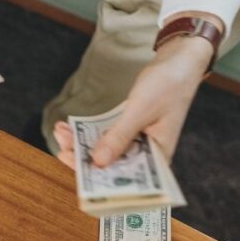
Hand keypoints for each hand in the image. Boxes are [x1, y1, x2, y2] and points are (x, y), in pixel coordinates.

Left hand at [54, 14, 220, 168]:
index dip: (97, 177)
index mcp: (159, 159)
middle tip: (62, 147)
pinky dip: (88, 132)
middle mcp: (147, 156)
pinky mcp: (129, 131)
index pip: (125, 177)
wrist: (178, 62)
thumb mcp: (141, 111)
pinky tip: (68, 126)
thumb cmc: (168, 86)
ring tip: (61, 132)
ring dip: (81, 144)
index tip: (74, 165)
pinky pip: (105, 136)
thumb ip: (119, 137)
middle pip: (111, 167)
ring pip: (105, 151)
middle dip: (83, 159)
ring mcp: (137, 143)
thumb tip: (98, 162)